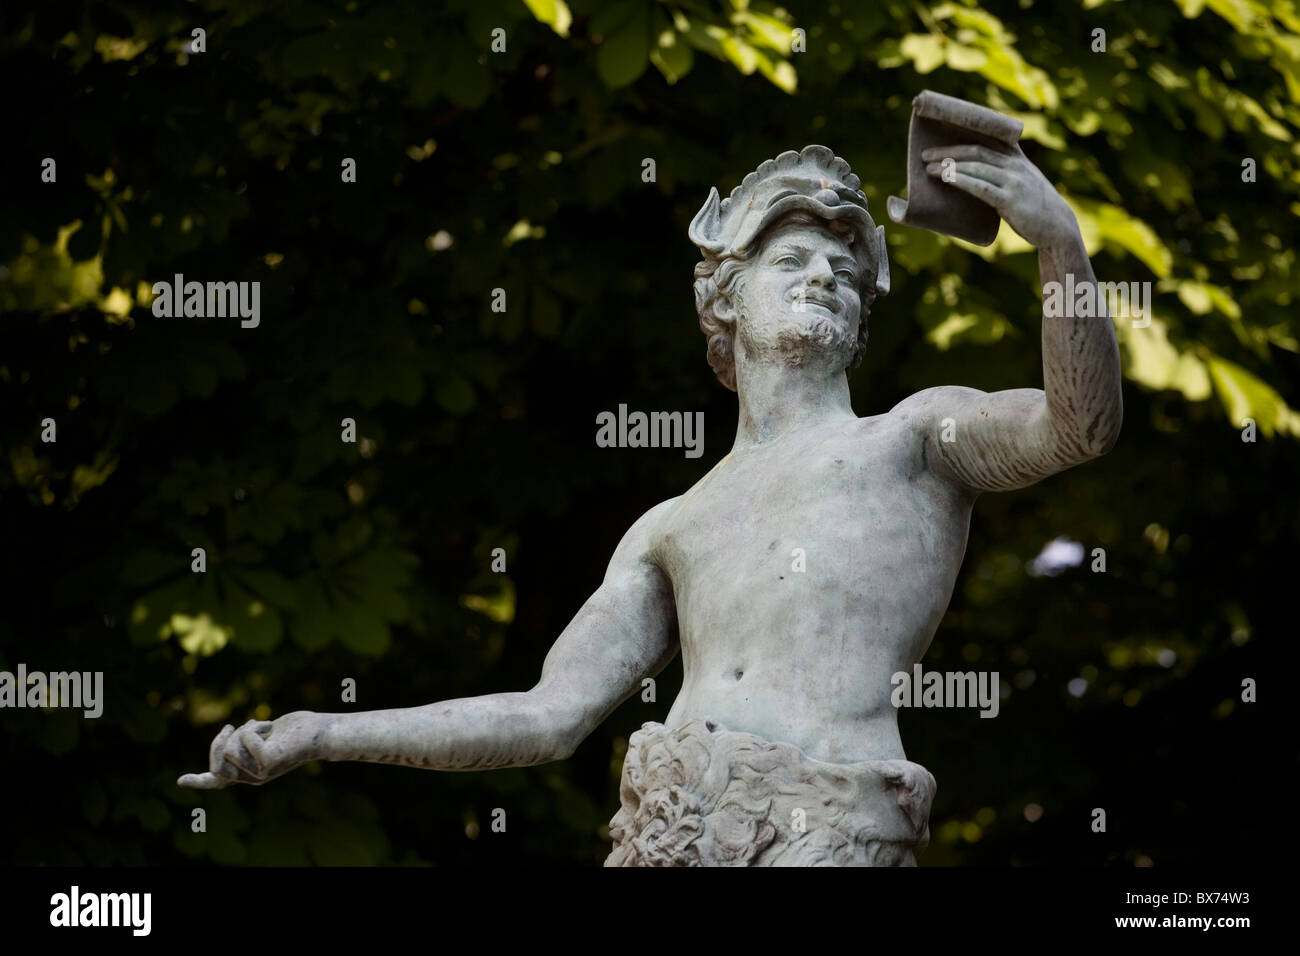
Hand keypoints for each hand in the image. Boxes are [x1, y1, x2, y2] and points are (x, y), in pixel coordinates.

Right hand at [177, 710, 324, 789]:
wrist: (323, 733)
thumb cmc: (298, 731)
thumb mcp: (268, 735)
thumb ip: (249, 740)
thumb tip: (231, 733)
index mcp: (250, 772)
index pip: (219, 781)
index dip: (199, 781)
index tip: (181, 781)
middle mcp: (253, 777)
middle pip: (217, 763)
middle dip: (217, 742)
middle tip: (231, 726)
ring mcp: (260, 773)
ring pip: (228, 750)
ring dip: (242, 730)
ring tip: (261, 726)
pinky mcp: (268, 763)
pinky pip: (244, 741)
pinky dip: (253, 727)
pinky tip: (269, 727)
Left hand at [921, 143, 1078, 249]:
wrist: (1056, 226)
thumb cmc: (1033, 206)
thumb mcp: (1021, 181)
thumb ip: (1002, 173)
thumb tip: (972, 172)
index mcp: (1015, 158)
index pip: (985, 140)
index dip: (961, 136)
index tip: (939, 136)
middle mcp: (1014, 165)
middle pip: (975, 151)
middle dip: (948, 152)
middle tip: (925, 156)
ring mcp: (1013, 181)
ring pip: (976, 166)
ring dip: (950, 166)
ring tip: (930, 169)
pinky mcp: (1010, 200)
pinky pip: (981, 186)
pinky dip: (962, 180)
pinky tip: (947, 178)